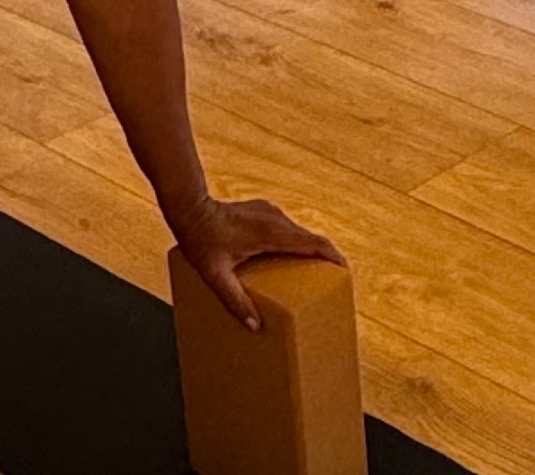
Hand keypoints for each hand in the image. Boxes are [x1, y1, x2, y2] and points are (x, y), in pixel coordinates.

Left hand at [170, 197, 344, 330]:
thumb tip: (254, 325)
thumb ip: (234, 300)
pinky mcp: (264, 211)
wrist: (190, 208)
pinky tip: (286, 259)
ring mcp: (270, 212)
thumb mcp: (215, 275)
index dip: (333, 256)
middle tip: (330, 280)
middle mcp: (276, 219)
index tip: (344, 270)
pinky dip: (295, 244)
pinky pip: (288, 229)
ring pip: (299, 234)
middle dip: (324, 258)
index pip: (314, 243)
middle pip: (311, 239)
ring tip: (310, 274)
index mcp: (272, 233)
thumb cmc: (200, 241)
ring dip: (308, 251)